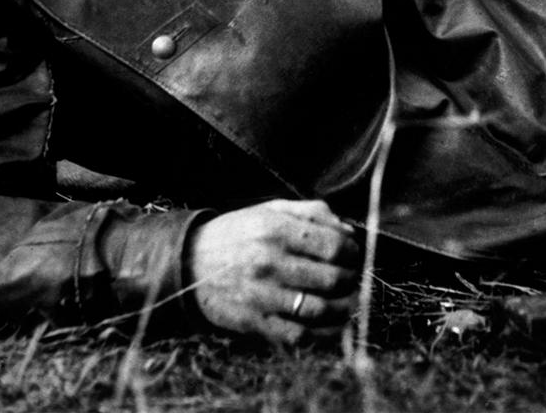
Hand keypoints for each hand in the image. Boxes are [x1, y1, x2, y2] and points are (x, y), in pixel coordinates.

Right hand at [187, 199, 360, 343]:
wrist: (190, 262)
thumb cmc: (239, 233)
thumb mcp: (272, 209)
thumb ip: (313, 213)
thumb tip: (349, 232)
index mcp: (277, 229)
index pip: (334, 246)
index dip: (353, 253)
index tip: (354, 255)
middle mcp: (270, 262)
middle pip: (332, 279)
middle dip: (351, 280)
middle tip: (352, 279)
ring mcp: (262, 295)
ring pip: (320, 309)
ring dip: (343, 309)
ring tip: (348, 303)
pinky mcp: (254, 322)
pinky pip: (299, 336)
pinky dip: (322, 334)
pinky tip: (330, 324)